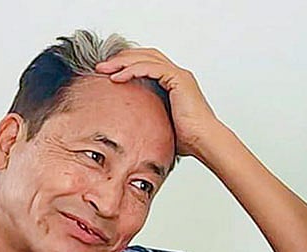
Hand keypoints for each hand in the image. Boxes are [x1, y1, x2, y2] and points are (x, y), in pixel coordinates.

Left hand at [95, 48, 224, 157]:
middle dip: (121, 59)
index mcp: (174, 83)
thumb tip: (130, 130)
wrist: (205, 142)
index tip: (108, 74)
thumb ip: (148, 119)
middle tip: (101, 67)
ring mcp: (179, 75)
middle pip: (144, 56)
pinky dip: (132, 70)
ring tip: (104, 69)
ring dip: (122, 61)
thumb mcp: (160, 125)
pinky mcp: (178, 79)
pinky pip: (150, 67)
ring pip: (145, 58)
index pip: (147, 64)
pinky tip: (118, 77)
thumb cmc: (189, 140)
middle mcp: (177, 75)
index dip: (127, 64)